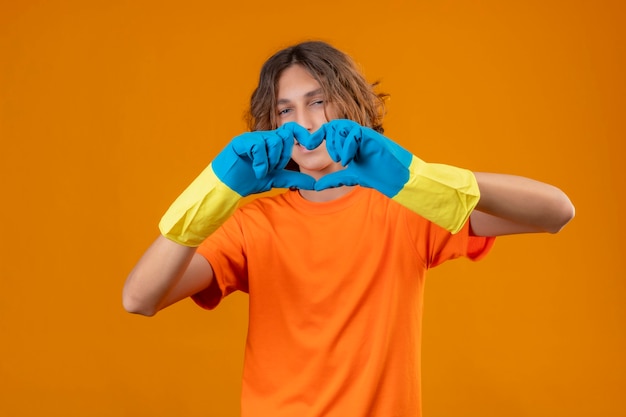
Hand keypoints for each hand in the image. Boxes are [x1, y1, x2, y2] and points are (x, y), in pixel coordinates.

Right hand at [212, 122, 316, 195]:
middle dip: (282, 157)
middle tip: (272, 169)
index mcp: (272, 143)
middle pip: (285, 136)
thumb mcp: (276, 179)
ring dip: (271, 161)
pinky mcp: (240, 141)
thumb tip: (314, 183)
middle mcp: (263, 137)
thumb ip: (294, 179)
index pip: (292, 130)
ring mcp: (251, 137)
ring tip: (261, 171)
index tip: (312, 144)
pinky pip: (258, 145)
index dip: (303, 134)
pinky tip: (255, 171)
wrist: (228, 187)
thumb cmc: (248, 180)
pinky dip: (260, 162)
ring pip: (273, 140)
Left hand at [310, 119, 479, 232]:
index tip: (309, 144)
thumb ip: (335, 179)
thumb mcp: (352, 177)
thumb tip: (316, 186)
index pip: (331, 131)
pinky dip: (347, 145)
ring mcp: (364, 135)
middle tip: (335, 159)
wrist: (399, 178)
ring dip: (337, 142)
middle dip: (328, 140)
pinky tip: (348, 160)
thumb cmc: (379, 176)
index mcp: (350, 143)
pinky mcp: (372, 137)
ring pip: (342, 126)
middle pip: (333, 126)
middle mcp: (356, 136)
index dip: (318, 135)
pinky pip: (354, 133)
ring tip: (342, 160)